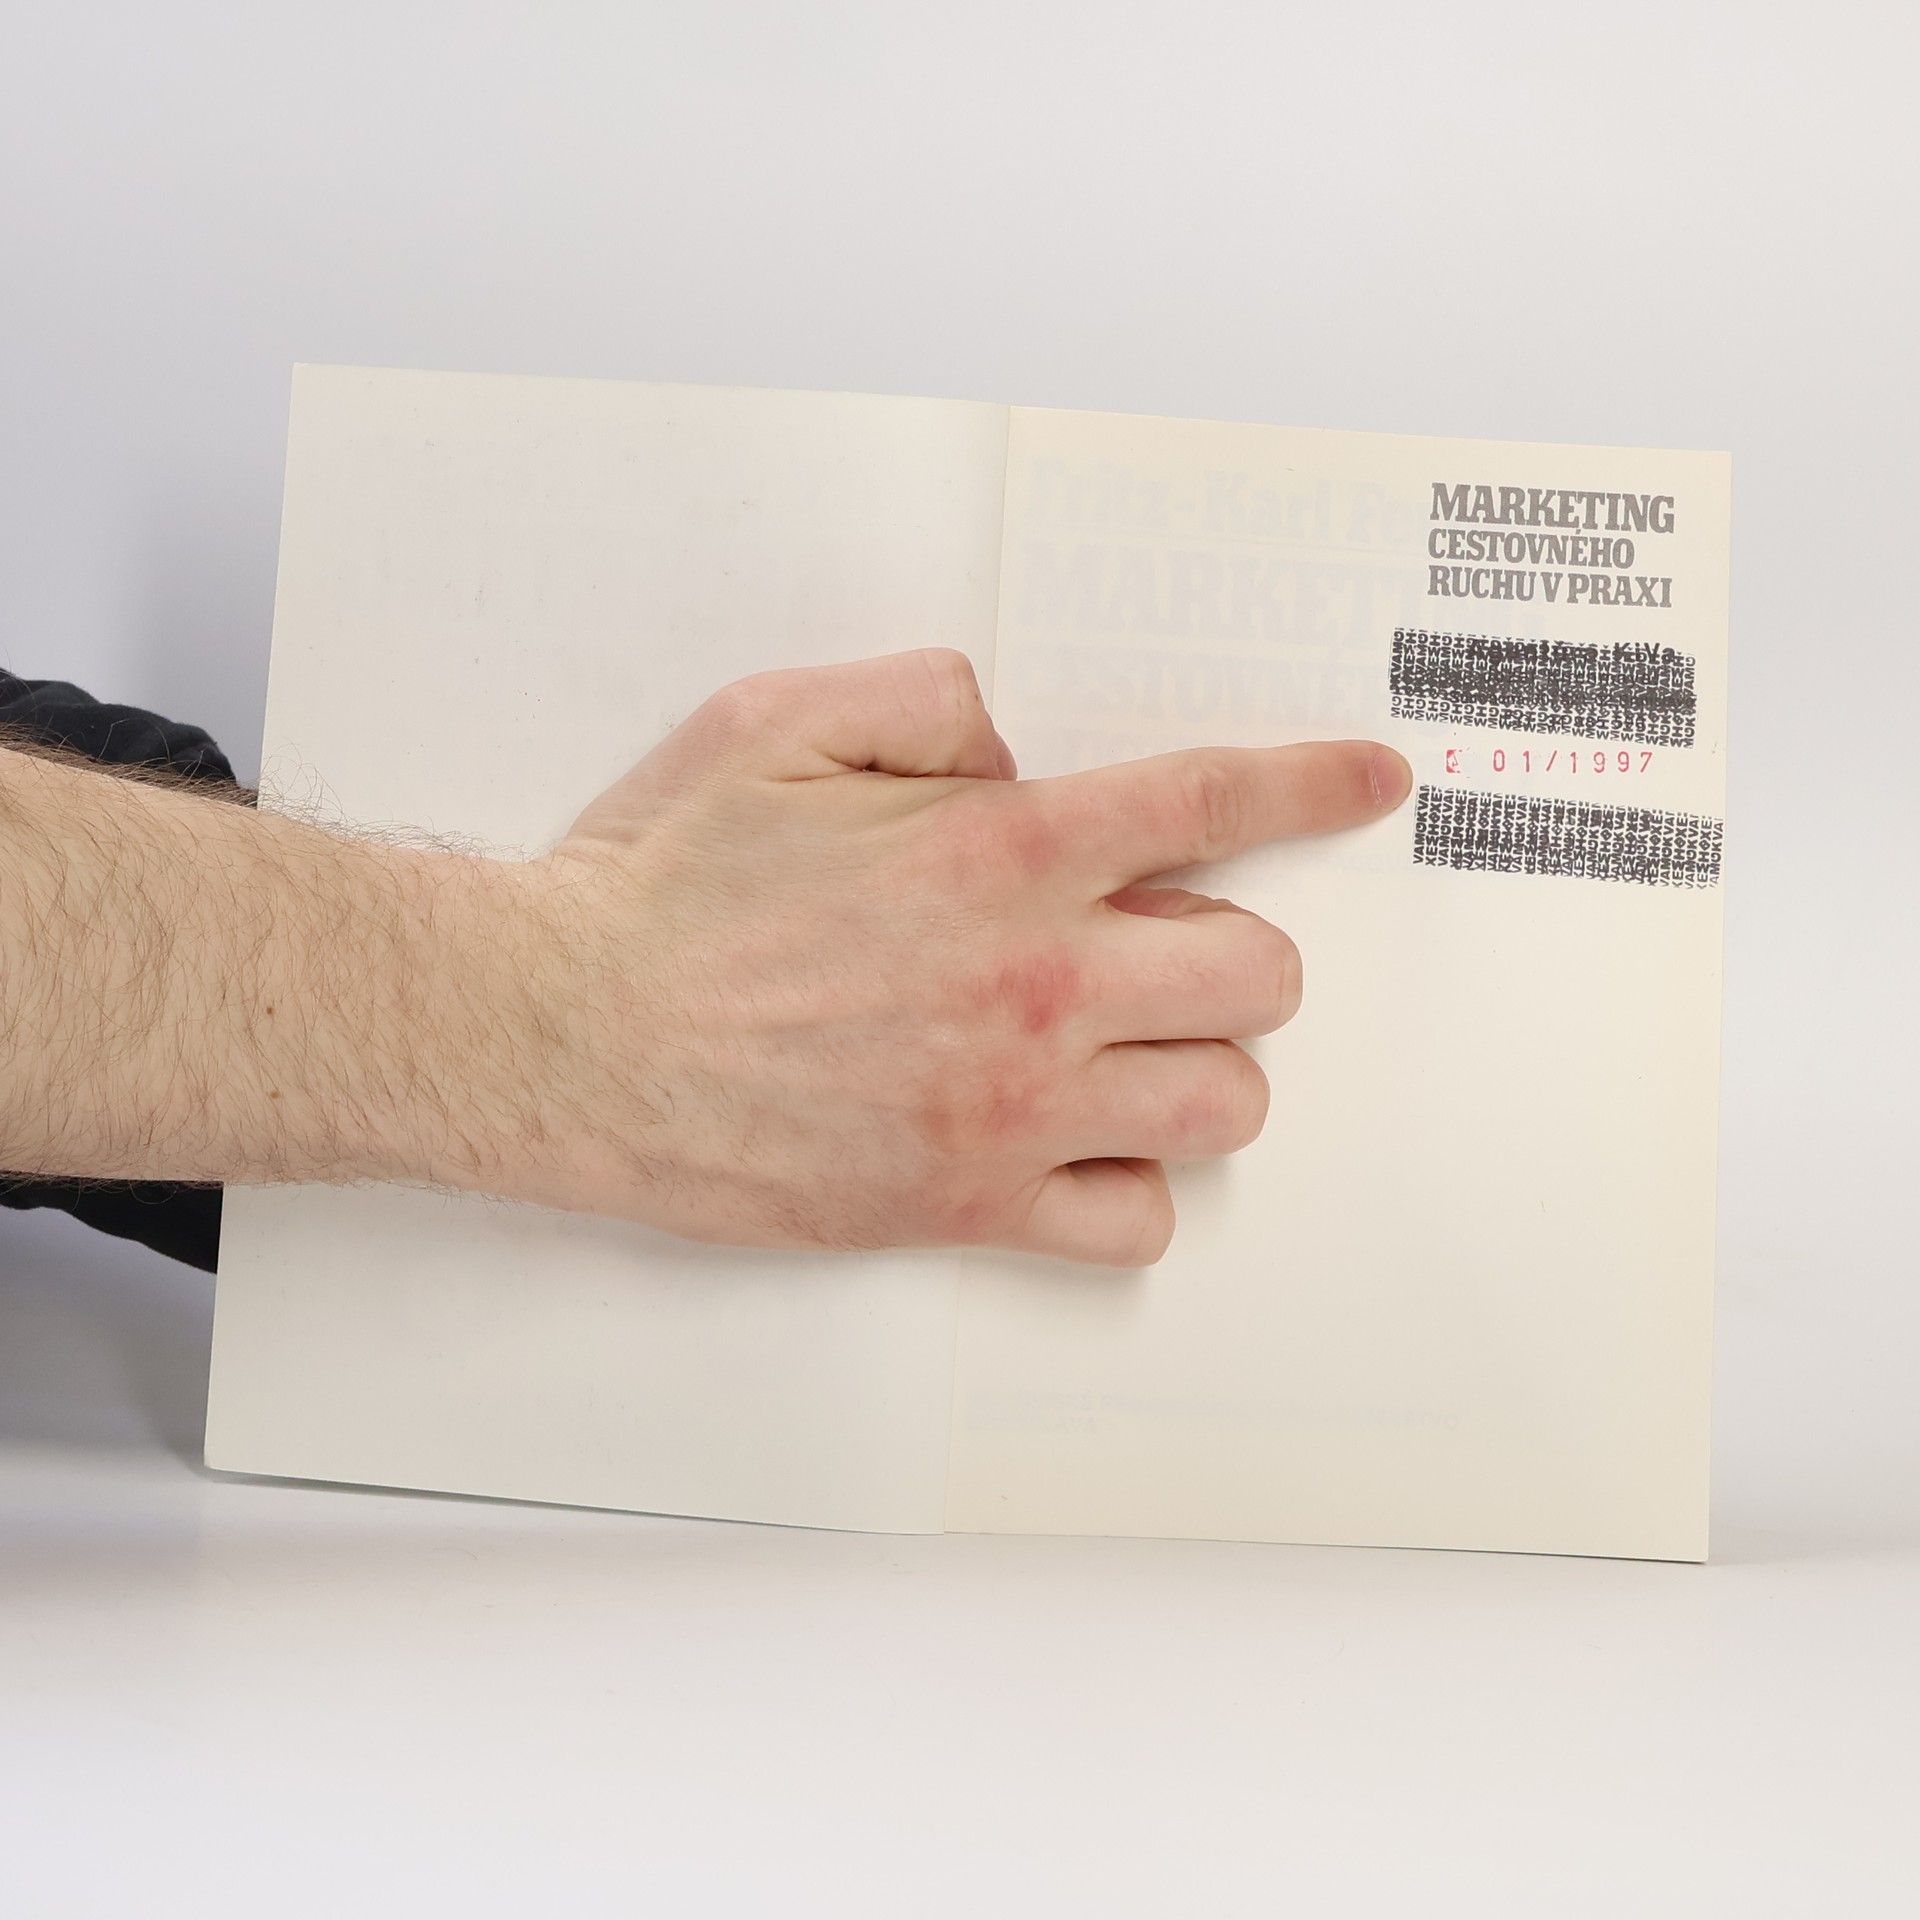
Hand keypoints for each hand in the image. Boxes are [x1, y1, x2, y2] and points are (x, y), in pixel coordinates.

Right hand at [490, 649, 1410, 1264]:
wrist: (562, 1036)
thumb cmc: (660, 883)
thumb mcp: (774, 722)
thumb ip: (926, 701)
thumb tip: (1012, 745)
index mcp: (1000, 852)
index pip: (1212, 801)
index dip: (1314, 783)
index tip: (1372, 781)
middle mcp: (1035, 983)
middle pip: (1263, 975)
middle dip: (1237, 951)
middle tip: (1160, 947)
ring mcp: (1011, 1107)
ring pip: (1226, 1106)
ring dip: (1199, 1067)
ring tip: (1126, 1047)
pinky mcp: (966, 1203)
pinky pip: (1133, 1225)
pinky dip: (1131, 1187)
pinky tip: (1078, 1145)